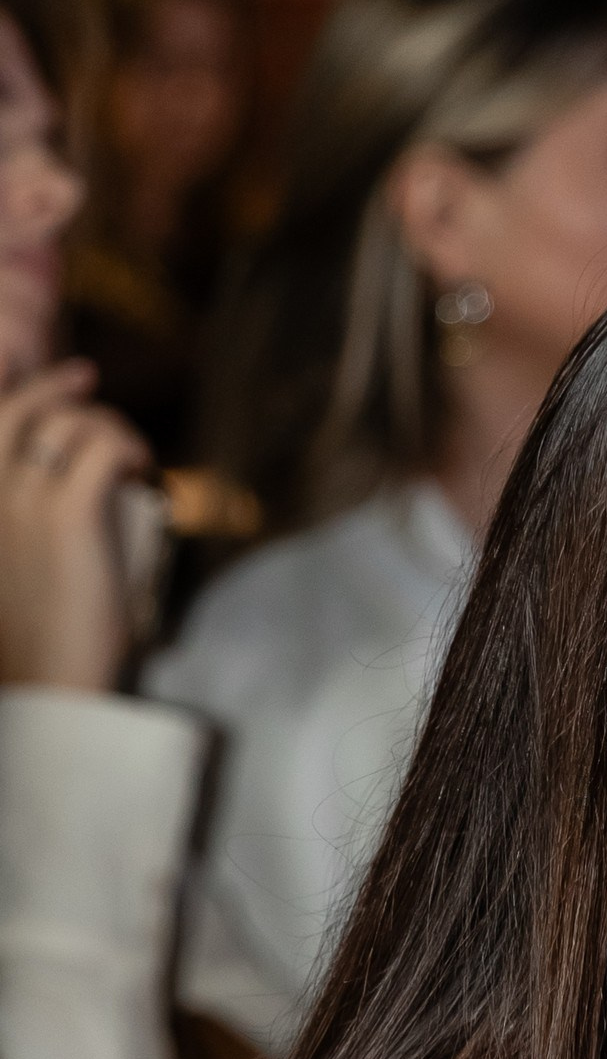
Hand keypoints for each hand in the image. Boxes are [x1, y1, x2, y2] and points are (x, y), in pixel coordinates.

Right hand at [0, 362, 151, 690]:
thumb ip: (25, 524)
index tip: (37, 374)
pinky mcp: (67, 517)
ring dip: (106, 425)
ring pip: (65, 424)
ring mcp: (23, 503)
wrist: (46, 684)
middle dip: (54, 385)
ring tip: (132, 456)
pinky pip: (99, 449)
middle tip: (87, 377)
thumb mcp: (15, 570)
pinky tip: (142, 469)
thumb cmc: (40, 641)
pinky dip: (126, 446)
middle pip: (16, 410)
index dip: (11, 390)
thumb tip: (71, 488)